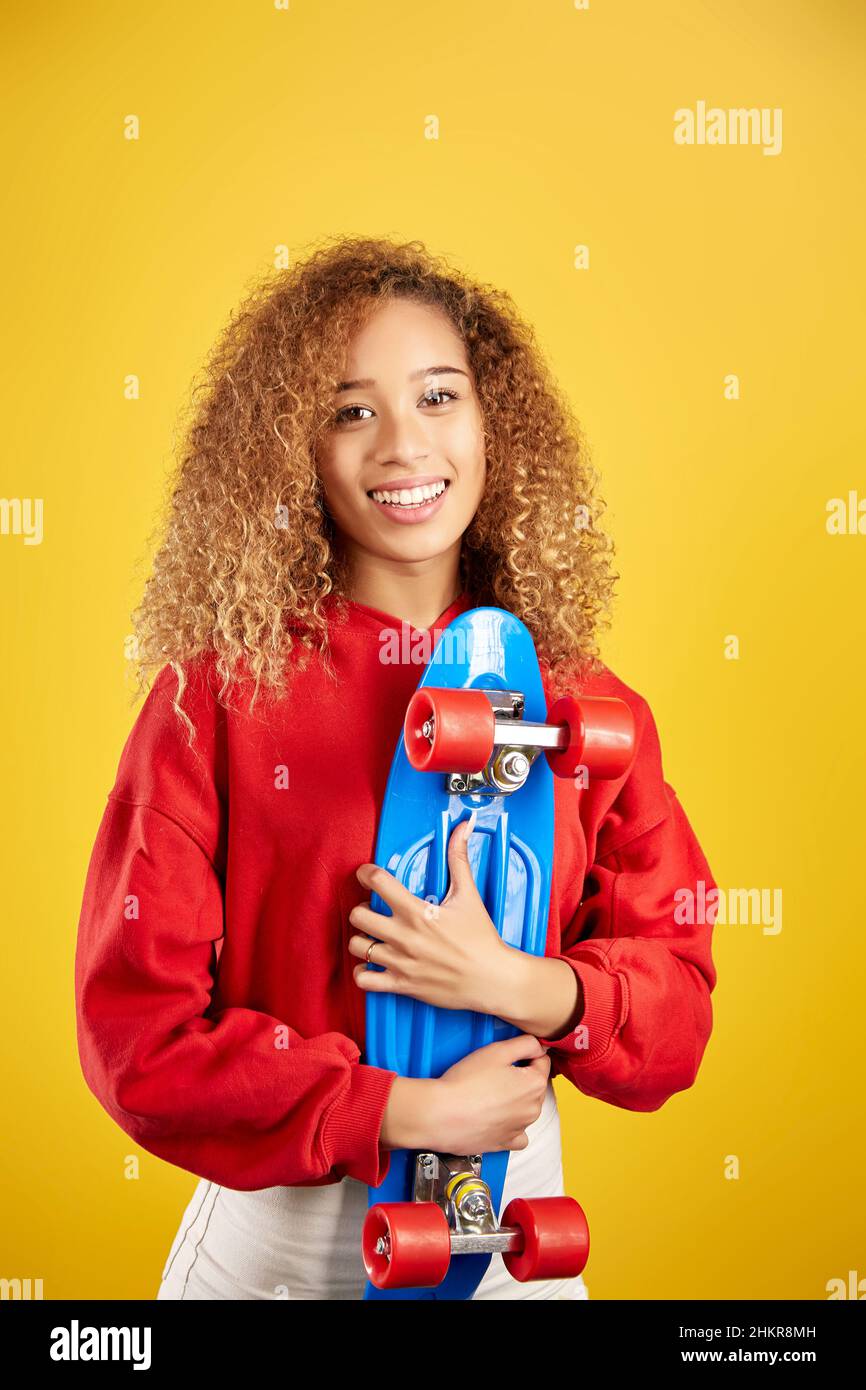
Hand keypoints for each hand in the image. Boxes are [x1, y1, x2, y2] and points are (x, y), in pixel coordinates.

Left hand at [348, 812, 510, 1014]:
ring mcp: (401, 962)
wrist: (492, 978)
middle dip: (362, 908)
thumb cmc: (481, 938)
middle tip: (372, 909)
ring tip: (373, 935)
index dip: (366, 873)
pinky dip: (363, 972)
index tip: (367, 874)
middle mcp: (405, 936)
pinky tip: (373, 964)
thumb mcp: (469, 895)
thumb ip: (459, 858)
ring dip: (361, 939)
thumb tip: (465, 826)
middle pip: (358, 916)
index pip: (378, 882)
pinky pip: (365, 980)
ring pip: (357, 946)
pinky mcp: (402, 985)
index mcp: (418, 911)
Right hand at [430, 1034, 551, 1154]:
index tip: (510, 1055)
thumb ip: (526, 1044)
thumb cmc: (466, 1082)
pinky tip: (498, 1117)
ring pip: (526, 1108)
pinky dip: (512, 1126)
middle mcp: (533, 1110)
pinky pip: (518, 1134)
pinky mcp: (505, 1144)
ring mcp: (520, 1129)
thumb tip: (539, 1047)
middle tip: (494, 1073)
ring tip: (489, 1093)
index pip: (543, 1062)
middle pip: (534, 1086)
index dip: (526, 1054)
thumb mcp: (497, 1050)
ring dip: (515, 1100)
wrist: (441, 1114)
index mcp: (535, 1085)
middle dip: (520, 1077)